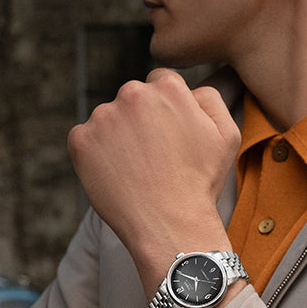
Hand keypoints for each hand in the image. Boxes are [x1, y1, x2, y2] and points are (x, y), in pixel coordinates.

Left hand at [67, 69, 240, 299]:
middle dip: (140, 119)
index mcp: (167, 88)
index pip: (160, 82)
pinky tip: (115, 173)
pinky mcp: (81, 140)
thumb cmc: (200, 183)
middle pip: (132, 98)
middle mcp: (132, 94)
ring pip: (108, 119)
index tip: (167, 134)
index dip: (165, 109)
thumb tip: (191, 88)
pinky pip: (84, 138)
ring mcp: (102, 117)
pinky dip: (94, 153)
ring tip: (135, 169)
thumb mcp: (226, 135)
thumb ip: (210, 99)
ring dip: (117, 136)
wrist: (169, 224)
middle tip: (152, 155)